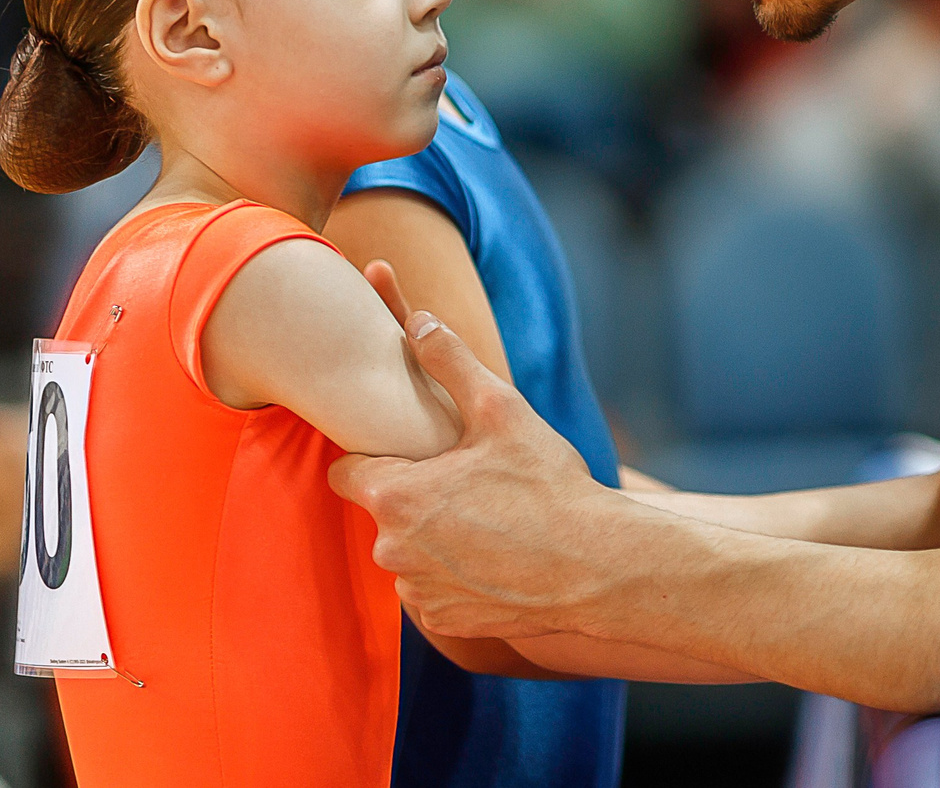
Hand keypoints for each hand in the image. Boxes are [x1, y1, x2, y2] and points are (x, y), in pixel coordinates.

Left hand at [329, 287, 616, 638]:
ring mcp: (416, 591)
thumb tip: (415, 319)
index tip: (413, 454)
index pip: (344, 471)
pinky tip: (499, 558)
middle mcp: (392, 549)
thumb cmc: (548, 486)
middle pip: (383, 512)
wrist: (595, 567)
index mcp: (395, 495)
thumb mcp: (502, 411)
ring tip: (491, 522)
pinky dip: (457, 574)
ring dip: (435, 538)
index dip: (374, 457)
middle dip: (414, 497)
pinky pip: (433, 589)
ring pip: (409, 552)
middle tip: (469, 484)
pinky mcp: (442, 621)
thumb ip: (450, 362)